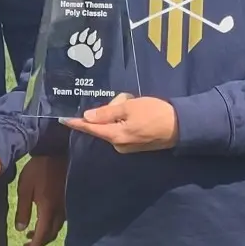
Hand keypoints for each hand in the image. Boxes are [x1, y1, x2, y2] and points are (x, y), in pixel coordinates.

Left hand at [14, 154, 66, 245]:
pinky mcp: (68, 201)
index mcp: (48, 209)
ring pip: (56, 228)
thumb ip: (23, 209)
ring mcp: (66, 207)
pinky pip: (60, 220)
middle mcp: (60, 211)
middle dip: (38, 244)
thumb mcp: (25, 188)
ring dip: (44, 235)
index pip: (41, 235)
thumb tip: (21, 229)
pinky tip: (42, 222)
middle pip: (50, 235)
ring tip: (29, 237)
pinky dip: (50, 226)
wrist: (58, 153)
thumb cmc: (39, 168)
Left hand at [64, 94, 178, 152]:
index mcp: (114, 135)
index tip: (63, 119)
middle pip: (103, 125)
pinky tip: (140, 112)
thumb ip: (107, 113)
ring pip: (114, 126)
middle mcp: (118, 144)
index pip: (90, 128)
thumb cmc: (155, 113)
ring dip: (120, 113)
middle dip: (110, 110)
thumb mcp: (129, 107)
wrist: (181, 126)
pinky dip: (127, 120)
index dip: (76, 123)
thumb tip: (87, 117)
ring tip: (136, 104)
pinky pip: (123, 129)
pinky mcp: (136, 144)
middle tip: (126, 99)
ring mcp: (127, 146)